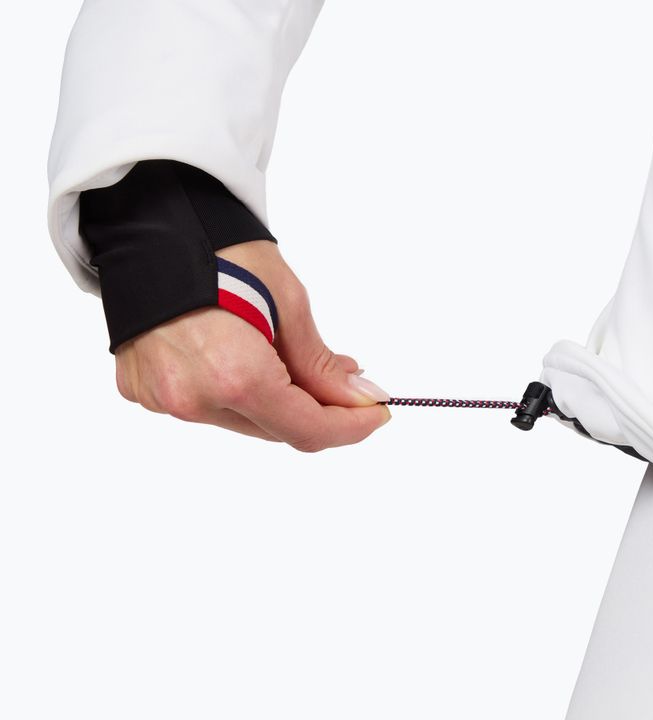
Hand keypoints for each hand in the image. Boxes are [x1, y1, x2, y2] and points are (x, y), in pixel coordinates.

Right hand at [114, 240, 390, 450]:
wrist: (148, 222)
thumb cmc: (221, 249)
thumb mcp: (288, 302)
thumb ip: (320, 365)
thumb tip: (358, 397)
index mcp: (234, 376)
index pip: (307, 429)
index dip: (350, 428)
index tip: (376, 414)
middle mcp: (194, 399)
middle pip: (275, 430)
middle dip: (315, 409)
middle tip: (342, 381)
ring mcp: (162, 399)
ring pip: (242, 420)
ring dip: (274, 401)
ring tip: (286, 356)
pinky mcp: (142, 390)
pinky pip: (205, 404)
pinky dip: (232, 390)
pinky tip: (240, 353)